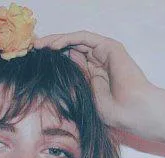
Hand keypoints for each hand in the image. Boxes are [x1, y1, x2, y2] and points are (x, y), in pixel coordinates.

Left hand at [34, 30, 152, 132]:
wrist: (132, 112)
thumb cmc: (113, 112)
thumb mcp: (85, 96)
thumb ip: (75, 80)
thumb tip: (60, 66)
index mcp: (93, 73)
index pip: (69, 60)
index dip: (53, 60)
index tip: (34, 63)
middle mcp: (98, 60)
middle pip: (70, 48)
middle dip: (50, 47)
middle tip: (31, 49)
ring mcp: (104, 53)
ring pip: (75, 40)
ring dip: (55, 41)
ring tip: (38, 46)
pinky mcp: (109, 47)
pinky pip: (84, 38)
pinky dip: (68, 39)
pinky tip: (54, 45)